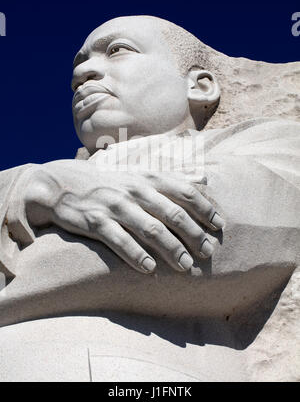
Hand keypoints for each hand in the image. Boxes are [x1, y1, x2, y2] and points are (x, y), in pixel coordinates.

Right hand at [23, 160, 224, 273]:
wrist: (63, 183)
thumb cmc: (109, 182)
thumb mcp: (138, 173)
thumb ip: (169, 178)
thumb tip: (204, 176)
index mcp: (148, 178)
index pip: (185, 191)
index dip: (205, 208)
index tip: (220, 225)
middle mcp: (135, 191)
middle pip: (173, 214)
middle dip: (194, 234)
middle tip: (208, 252)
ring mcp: (116, 206)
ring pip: (151, 229)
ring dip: (171, 249)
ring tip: (186, 266)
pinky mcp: (96, 222)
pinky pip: (120, 241)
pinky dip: (136, 255)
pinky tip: (150, 268)